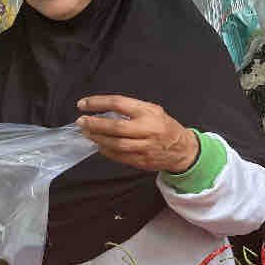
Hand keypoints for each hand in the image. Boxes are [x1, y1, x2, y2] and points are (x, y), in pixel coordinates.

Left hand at [75, 95, 198, 173]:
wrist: (182, 149)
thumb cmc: (164, 126)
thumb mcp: (153, 110)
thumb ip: (132, 109)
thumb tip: (104, 110)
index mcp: (148, 112)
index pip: (118, 104)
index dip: (98, 103)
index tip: (83, 104)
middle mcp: (146, 130)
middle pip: (115, 127)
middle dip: (95, 125)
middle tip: (81, 122)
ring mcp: (144, 147)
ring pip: (116, 144)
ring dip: (98, 139)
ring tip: (87, 133)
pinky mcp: (141, 161)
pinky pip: (119, 156)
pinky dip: (106, 151)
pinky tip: (99, 145)